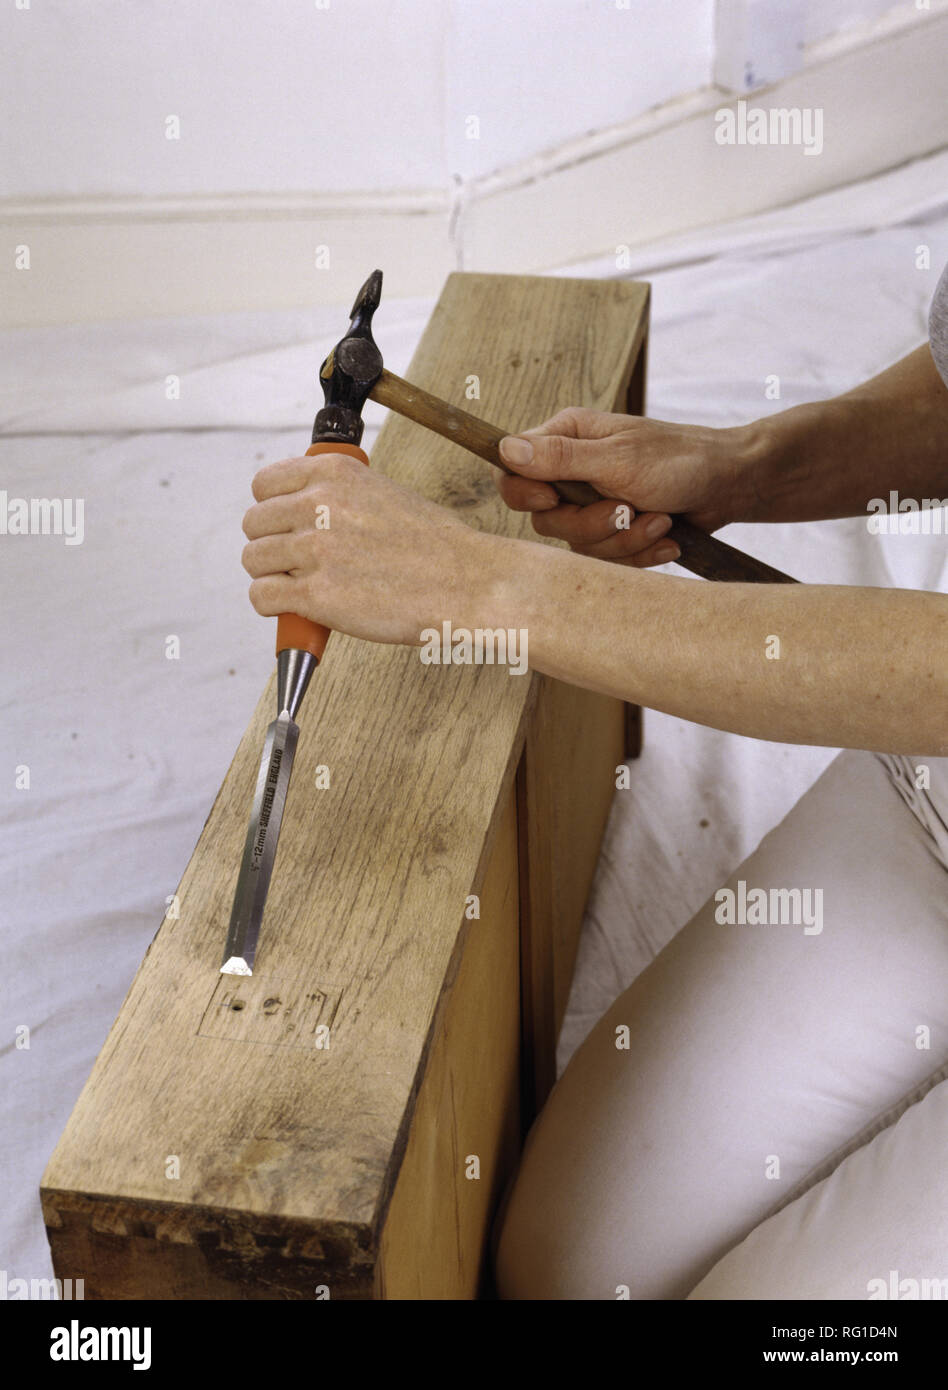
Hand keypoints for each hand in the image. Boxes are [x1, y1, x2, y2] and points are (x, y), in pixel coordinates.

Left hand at [241, 452, 492, 644]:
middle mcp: (320, 505)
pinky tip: (297, 608)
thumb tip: (303, 508)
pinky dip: (273, 608)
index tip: (286, 527)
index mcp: (335, 473)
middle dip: (271, 546)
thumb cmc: (438, 548)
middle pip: (254, 524)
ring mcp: (316, 550)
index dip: (271, 510)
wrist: (469, 585)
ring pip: (253, 561)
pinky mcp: (316, 595)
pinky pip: (262, 597)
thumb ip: (340, 495)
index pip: (264, 484)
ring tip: (302, 587)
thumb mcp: (385, 493)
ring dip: (272, 577)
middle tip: (297, 564)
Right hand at [495, 407, 756, 566]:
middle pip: (546, 521)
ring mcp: (593, 503)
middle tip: (628, 509)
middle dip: (593, 525)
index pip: (512, 472)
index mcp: (565, 439)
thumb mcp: (617, 459)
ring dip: (625, 539)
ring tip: (659, 518)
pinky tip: (665, 534)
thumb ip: (560, 458)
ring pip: (579, 544)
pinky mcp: (614, 530)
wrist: (730, 484)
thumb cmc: (680, 460)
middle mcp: (572, 471)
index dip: (526, 496)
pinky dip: (640, 551)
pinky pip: (607, 558)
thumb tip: (505, 448)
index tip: (555, 501)